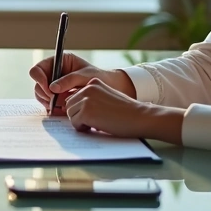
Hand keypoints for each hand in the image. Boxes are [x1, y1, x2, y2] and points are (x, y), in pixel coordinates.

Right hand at [29, 52, 135, 114]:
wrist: (110, 88)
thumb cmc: (99, 77)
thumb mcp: (85, 76)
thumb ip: (68, 80)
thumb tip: (52, 88)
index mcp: (59, 62)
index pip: (38, 69)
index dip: (39, 79)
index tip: (48, 89)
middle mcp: (54, 74)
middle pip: (37, 84)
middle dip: (44, 93)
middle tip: (55, 101)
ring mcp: (55, 86)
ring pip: (41, 95)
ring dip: (48, 102)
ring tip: (61, 106)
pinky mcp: (58, 98)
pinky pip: (48, 104)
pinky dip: (53, 108)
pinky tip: (63, 110)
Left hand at [66, 78, 182, 143]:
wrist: (140, 117)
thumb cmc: (126, 111)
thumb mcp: (107, 96)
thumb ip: (91, 98)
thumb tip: (72, 109)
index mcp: (92, 82)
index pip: (74, 96)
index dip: (81, 109)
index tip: (92, 115)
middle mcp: (87, 88)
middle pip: (70, 105)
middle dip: (78, 115)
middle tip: (94, 121)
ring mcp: (86, 99)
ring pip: (70, 114)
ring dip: (80, 122)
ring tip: (97, 123)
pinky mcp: (87, 112)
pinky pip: (74, 123)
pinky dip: (83, 128)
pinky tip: (96, 127)